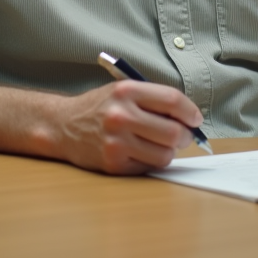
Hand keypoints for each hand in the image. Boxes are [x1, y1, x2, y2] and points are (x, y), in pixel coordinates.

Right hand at [54, 80, 202, 174]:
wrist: (62, 125)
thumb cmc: (98, 107)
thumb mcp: (122, 91)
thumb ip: (153, 99)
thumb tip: (189, 118)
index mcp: (126, 91)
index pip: (172, 100)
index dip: (190, 112)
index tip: (195, 118)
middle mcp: (121, 115)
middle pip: (173, 132)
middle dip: (186, 136)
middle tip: (184, 136)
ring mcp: (116, 142)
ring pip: (165, 154)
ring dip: (169, 151)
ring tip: (160, 144)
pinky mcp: (113, 163)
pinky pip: (149, 167)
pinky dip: (152, 161)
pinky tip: (141, 152)